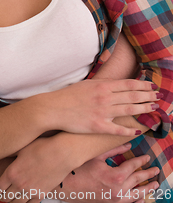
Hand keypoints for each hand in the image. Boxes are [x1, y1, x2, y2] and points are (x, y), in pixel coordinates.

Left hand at [0, 135, 78, 202]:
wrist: (62, 152)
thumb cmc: (42, 146)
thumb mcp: (22, 147)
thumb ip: (10, 154)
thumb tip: (1, 153)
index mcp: (12, 172)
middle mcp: (20, 184)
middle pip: (5, 197)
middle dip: (0, 196)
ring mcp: (31, 191)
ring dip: (11, 201)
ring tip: (10, 197)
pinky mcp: (41, 194)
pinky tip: (23, 200)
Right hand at [44, 79, 158, 135]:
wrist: (54, 108)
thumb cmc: (69, 95)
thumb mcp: (87, 84)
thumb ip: (103, 83)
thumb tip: (118, 82)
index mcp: (102, 86)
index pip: (128, 84)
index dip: (142, 85)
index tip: (152, 86)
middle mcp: (105, 98)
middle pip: (132, 96)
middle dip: (147, 96)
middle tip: (158, 97)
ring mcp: (102, 112)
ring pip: (129, 110)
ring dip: (143, 109)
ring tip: (154, 108)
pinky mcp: (98, 126)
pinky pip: (118, 129)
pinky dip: (130, 130)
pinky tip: (139, 130)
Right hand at [59, 144, 159, 202]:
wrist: (68, 187)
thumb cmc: (80, 170)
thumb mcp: (96, 156)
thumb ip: (113, 149)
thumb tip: (128, 145)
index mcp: (116, 176)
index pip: (133, 166)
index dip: (141, 161)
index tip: (146, 157)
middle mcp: (119, 190)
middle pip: (138, 180)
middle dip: (148, 174)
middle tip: (155, 169)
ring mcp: (116, 200)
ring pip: (137, 195)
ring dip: (147, 189)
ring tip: (155, 184)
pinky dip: (137, 201)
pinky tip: (142, 199)